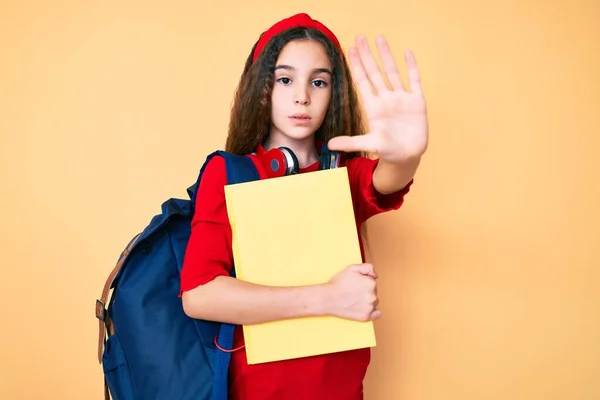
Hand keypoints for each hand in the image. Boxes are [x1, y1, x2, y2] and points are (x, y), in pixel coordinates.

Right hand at [325, 263, 380, 321]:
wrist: (328, 298)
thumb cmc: (338, 283)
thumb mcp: (352, 268)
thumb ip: (367, 267)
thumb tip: (375, 275)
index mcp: (371, 283)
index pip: (372, 282)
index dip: (363, 282)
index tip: (355, 284)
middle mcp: (373, 296)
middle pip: (374, 292)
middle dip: (366, 291)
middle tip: (353, 292)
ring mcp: (369, 307)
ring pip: (374, 302)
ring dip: (368, 301)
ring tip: (354, 300)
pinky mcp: (365, 316)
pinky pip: (376, 314)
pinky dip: (373, 312)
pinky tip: (365, 309)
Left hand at [328, 35, 427, 164]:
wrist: (407, 156)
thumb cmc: (388, 150)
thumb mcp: (369, 145)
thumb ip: (350, 142)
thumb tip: (329, 145)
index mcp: (374, 107)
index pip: (363, 81)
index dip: (357, 66)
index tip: (350, 50)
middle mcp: (386, 99)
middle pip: (375, 72)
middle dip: (367, 55)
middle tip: (360, 37)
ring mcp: (401, 99)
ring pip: (393, 72)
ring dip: (386, 56)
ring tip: (379, 38)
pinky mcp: (416, 101)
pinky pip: (414, 80)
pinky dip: (411, 67)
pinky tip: (407, 53)